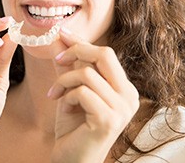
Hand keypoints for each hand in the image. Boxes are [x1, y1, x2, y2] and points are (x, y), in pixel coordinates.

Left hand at [48, 29, 139, 162]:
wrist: (72, 159)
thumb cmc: (74, 127)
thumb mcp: (71, 90)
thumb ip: (68, 66)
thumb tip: (59, 38)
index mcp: (124, 88)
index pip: (105, 54)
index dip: (82, 42)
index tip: (62, 33)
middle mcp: (129, 96)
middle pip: (105, 54)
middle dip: (77, 51)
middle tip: (57, 60)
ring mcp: (122, 108)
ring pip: (88, 73)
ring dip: (64, 81)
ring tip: (55, 94)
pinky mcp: (109, 119)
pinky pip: (82, 92)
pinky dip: (67, 96)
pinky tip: (63, 108)